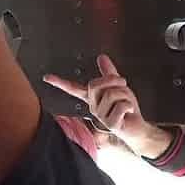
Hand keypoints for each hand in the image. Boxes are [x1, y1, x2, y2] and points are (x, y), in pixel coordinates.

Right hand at [44, 54, 168, 153]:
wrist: (138, 128)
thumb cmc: (126, 109)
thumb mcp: (119, 87)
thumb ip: (109, 73)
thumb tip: (101, 56)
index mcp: (92, 98)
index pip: (74, 89)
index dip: (60, 82)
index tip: (46, 77)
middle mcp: (93, 108)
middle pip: (96, 84)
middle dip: (114, 80)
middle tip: (123, 86)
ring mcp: (101, 117)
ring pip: (111, 94)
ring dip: (125, 95)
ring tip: (126, 104)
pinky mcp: (111, 124)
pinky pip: (121, 105)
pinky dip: (129, 105)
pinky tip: (129, 112)